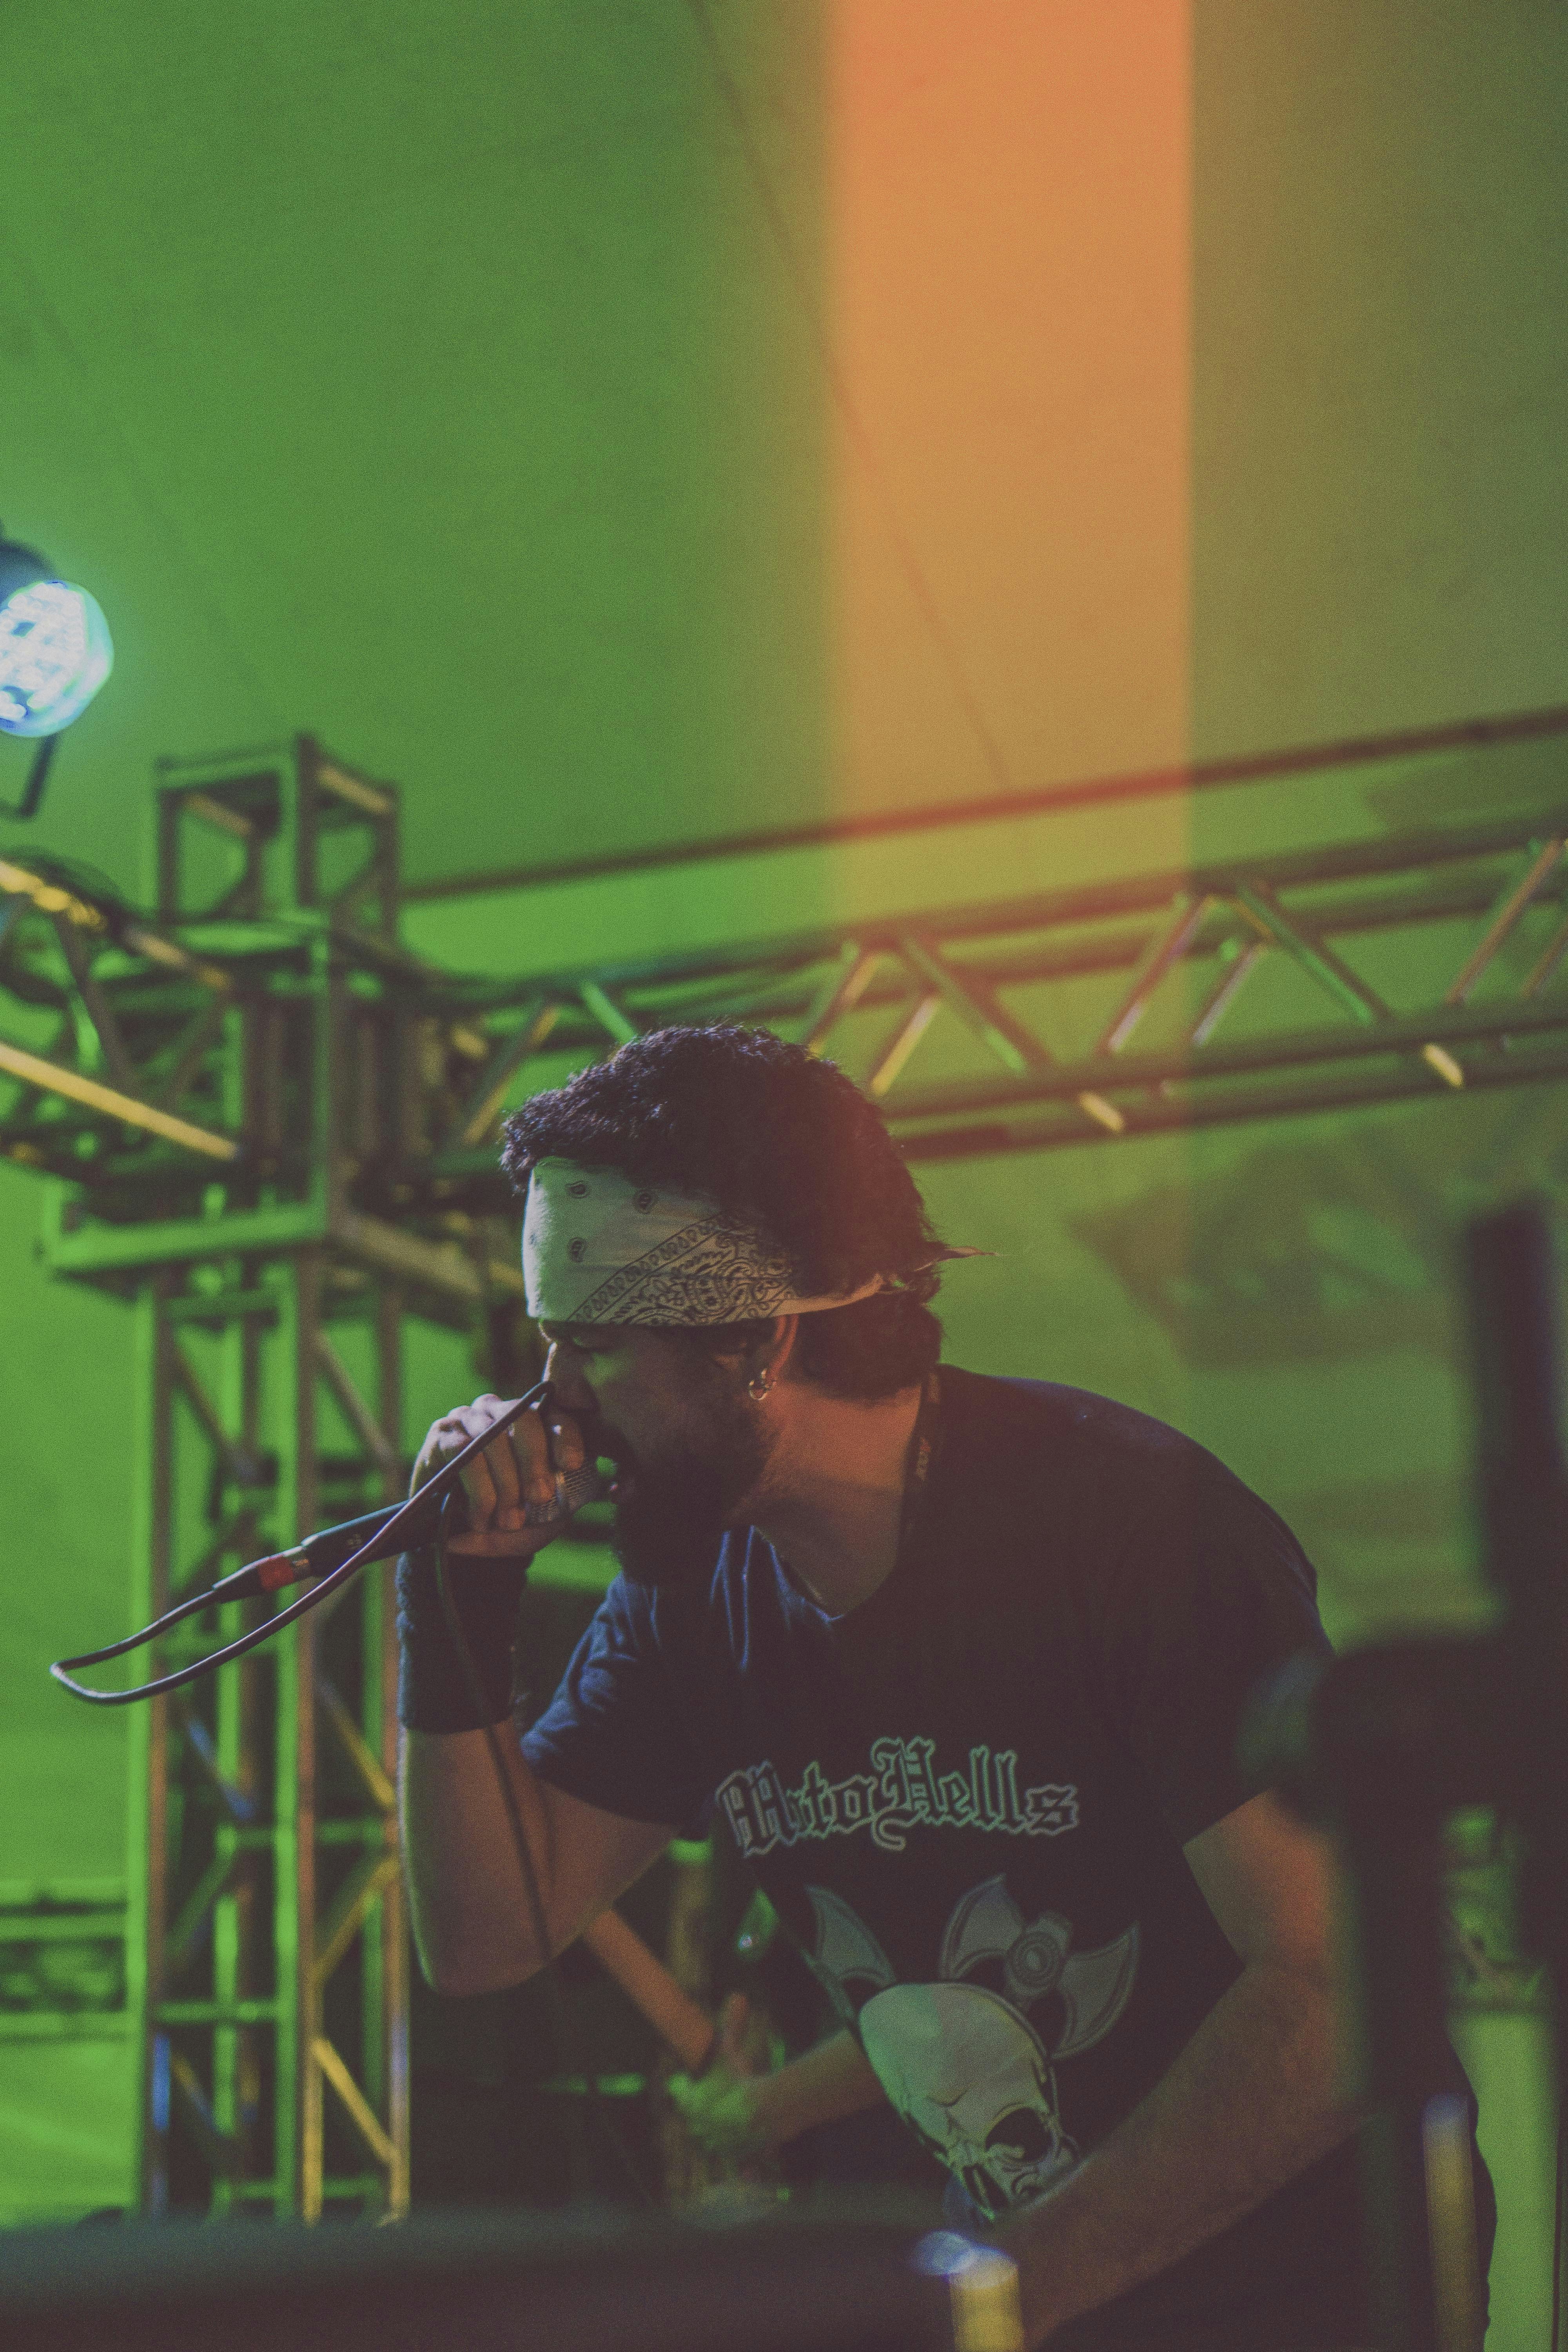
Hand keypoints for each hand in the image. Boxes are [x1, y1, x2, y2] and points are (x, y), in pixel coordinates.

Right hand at [410, 1391, 588, 1555]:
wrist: (457, 1540)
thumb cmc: (505, 1523)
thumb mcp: (540, 1516)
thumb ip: (561, 1496)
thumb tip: (573, 1469)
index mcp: (531, 1426)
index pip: (555, 1418)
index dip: (565, 1437)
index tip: (571, 1464)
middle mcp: (500, 1412)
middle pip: (523, 1419)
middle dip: (534, 1460)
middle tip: (539, 1497)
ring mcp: (468, 1418)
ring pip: (493, 1438)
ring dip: (505, 1484)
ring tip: (508, 1520)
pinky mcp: (441, 1433)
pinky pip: (463, 1453)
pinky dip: (477, 1489)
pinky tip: (481, 1517)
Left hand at [667, 1992, 773, 2156]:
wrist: (763, 2113)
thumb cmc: (742, 2081)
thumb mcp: (733, 2051)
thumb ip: (732, 2025)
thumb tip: (738, 1995)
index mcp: (692, 2103)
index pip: (680, 2092)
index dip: (684, 2086)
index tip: (685, 2082)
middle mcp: (700, 2127)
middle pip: (695, 2119)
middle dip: (702, 2111)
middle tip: (714, 2100)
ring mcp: (717, 2145)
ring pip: (714, 2140)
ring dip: (719, 2134)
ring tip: (730, 2124)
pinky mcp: (738, 2157)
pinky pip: (738, 2164)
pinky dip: (743, 2167)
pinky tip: (747, 2168)